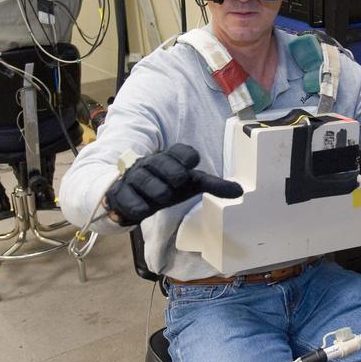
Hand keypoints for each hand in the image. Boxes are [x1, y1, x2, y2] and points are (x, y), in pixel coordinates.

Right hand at [104, 144, 242, 225]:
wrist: (131, 194)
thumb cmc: (166, 185)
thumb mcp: (190, 185)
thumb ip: (213, 186)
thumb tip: (240, 191)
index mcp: (170, 158)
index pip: (180, 152)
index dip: (186, 158)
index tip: (191, 166)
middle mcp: (151, 164)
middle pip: (163, 164)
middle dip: (171, 173)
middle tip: (176, 184)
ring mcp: (134, 178)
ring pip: (145, 180)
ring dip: (156, 190)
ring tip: (161, 197)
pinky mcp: (120, 193)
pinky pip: (128, 198)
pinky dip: (136, 205)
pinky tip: (142, 209)